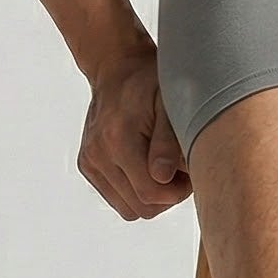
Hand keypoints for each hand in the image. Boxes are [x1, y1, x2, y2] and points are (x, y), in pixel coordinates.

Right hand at [77, 47, 190, 219]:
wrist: (117, 68)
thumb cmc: (150, 82)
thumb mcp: (169, 104)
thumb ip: (168, 141)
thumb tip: (164, 177)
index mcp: (119, 139)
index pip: (151, 194)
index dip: (178, 192)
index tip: (189, 172)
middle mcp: (99, 154)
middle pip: (141, 207)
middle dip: (167, 196)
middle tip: (180, 170)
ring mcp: (90, 161)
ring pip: (129, 208)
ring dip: (151, 196)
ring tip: (163, 167)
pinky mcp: (88, 165)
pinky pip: (117, 198)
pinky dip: (135, 190)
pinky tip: (146, 166)